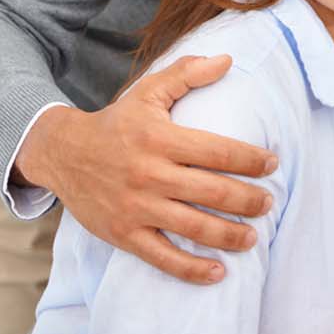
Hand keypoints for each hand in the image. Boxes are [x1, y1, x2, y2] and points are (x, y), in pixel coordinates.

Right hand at [14, 54, 277, 283]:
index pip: (219, 151)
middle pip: (213, 192)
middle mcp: (150, 175)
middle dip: (249, 201)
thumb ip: (187, 74)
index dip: (252, 160)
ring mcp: (136, 208)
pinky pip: (163, 257)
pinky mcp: (123, 234)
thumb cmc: (116, 123)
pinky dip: (192, 269)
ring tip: (252, 238)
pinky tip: (218, 273)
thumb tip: (227, 60)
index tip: (272, 164)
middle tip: (269, 204)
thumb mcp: (148, 92)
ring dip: (230, 236)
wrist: (61, 153)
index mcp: (160, 139)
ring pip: (194, 227)